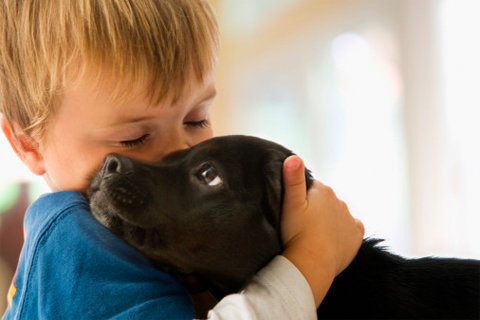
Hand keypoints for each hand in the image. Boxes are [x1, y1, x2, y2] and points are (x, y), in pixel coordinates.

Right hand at [280, 155, 363, 306]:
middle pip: (325, 201)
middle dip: (316, 208)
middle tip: (302, 224)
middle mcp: (340, 200)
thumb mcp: (290, 203)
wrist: (312, 262)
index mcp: (323, 190)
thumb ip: (293, 178)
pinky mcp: (357, 234)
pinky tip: (330, 239)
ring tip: (314, 234)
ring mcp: (350, 218)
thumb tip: (294, 156)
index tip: (296, 211)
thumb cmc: (297, 233)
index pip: (311, 188)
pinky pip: (350, 228)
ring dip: (328, 220)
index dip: (302, 199)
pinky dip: (342, 232)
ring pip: (337, 214)